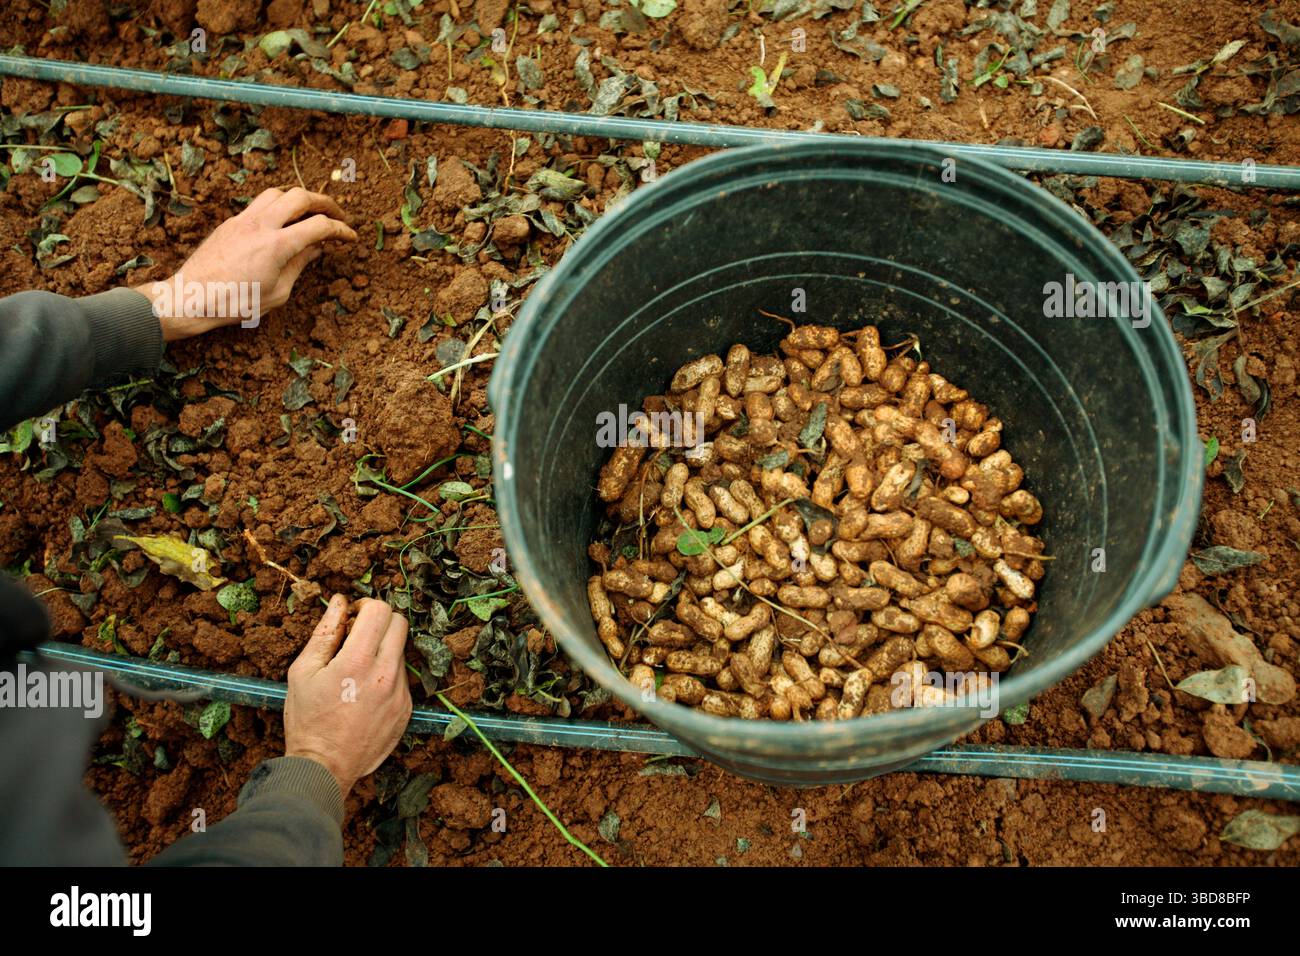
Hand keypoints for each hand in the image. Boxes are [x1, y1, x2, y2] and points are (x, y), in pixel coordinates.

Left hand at [136, 186, 357, 341]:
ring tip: (310, 212)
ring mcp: (243, 220)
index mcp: (277, 246)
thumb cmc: (236, 302)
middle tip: (337, 215)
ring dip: (299, 198)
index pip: (319, 226)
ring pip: (278, 192)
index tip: (351, 237)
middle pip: (301, 196)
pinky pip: (259, 203)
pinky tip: (283, 221)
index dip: (341, 230)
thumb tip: (316, 249)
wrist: (192, 297)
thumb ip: (299, 265)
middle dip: (325, 202)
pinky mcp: (231, 222)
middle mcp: (261, 225)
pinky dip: (278, 206)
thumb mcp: (278, 292)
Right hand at [284, 595, 412, 798]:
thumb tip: (339, 603)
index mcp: (358, 661)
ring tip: (357, 669)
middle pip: (399, 623)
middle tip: (358, 635)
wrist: (325, 767)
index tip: (352, 618)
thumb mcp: (303, 672)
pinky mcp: (406, 709)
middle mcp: (386, 674)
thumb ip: (324, 632)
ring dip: (383, 648)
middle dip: (379, 621)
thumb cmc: (308, 720)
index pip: (379, 610)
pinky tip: (365, 692)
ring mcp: (401, 693)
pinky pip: (402, 678)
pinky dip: (387, 674)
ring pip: (401, 651)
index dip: (365, 606)